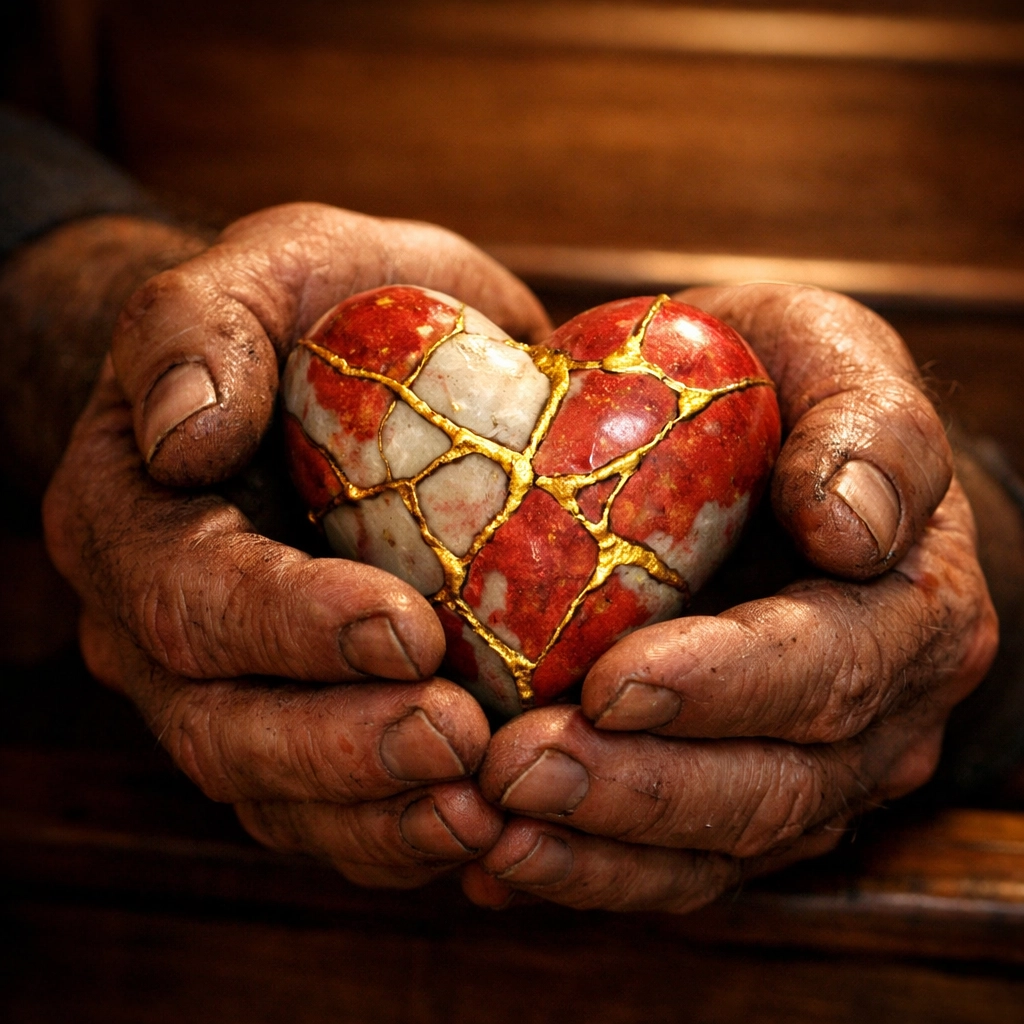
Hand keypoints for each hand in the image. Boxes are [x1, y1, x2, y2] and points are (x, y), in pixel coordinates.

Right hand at [44, 203, 549, 886]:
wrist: (338, 370)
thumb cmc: (310, 312)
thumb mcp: (268, 270)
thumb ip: (203, 327)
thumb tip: (182, 436)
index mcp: (135, 518)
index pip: (192, 595)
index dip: (293, 627)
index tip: (408, 629)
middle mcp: (162, 628)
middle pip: (225, 724)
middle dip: (343, 746)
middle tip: (456, 743)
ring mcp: (228, 691)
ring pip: (278, 794)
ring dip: (379, 817)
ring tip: (480, 814)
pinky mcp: (301, 731)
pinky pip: (334, 814)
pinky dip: (402, 836)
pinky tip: (484, 832)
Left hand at [463, 284, 997, 911]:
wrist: (764, 446)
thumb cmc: (787, 391)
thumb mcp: (832, 358)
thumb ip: (871, 429)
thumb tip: (849, 527)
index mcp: (910, 608)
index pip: (830, 668)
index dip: (725, 686)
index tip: (613, 683)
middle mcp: (877, 712)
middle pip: (772, 785)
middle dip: (638, 790)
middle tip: (514, 772)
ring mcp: (811, 769)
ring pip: (718, 848)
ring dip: (600, 852)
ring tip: (492, 835)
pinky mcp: (740, 797)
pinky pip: (673, 863)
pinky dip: (585, 871)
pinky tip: (495, 866)